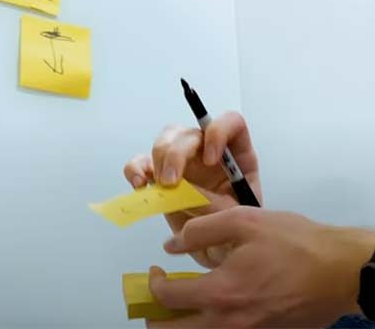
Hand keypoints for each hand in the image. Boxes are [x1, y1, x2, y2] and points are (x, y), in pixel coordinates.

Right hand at [123, 111, 261, 266]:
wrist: (219, 250)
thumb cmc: (235, 231)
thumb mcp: (233, 217)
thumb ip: (212, 203)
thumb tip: (183, 191)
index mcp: (238, 155)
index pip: (231, 124)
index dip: (218, 132)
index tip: (210, 160)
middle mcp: (211, 151)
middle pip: (191, 132)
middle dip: (177, 153)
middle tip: (172, 183)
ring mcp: (186, 161)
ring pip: (167, 139)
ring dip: (159, 159)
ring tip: (159, 186)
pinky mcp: (162, 176)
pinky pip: (143, 161)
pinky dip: (136, 169)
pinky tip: (140, 184)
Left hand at [146, 207, 374, 327]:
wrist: (341, 271)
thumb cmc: (295, 243)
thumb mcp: (247, 220)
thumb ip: (203, 230)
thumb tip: (172, 245)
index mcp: (219, 294)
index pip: (167, 298)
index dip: (153, 283)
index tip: (155, 270)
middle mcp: (227, 324)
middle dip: (156, 318)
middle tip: (157, 299)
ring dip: (182, 324)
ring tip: (184, 304)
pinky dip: (210, 325)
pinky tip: (217, 305)